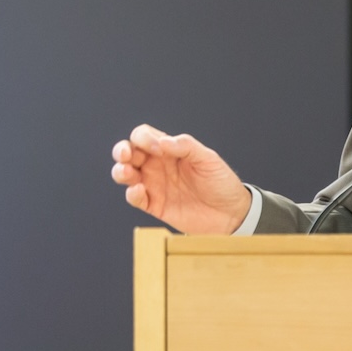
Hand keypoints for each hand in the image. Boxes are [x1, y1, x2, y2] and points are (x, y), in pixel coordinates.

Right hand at [110, 125, 252, 233]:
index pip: (144, 136)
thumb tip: (164, 142)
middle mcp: (157, 165)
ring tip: (128, 173)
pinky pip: (135, 198)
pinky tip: (140, 191)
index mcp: (169, 150)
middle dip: (121, 150)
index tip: (158, 149)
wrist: (231, 214)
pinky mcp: (155, 205)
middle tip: (126, 155)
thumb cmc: (221, 183)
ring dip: (120, 171)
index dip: (144, 138)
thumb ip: (186, 147)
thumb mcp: (209, 159)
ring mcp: (154, 185)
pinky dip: (132, 194)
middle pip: (128, 152)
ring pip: (125, 174)